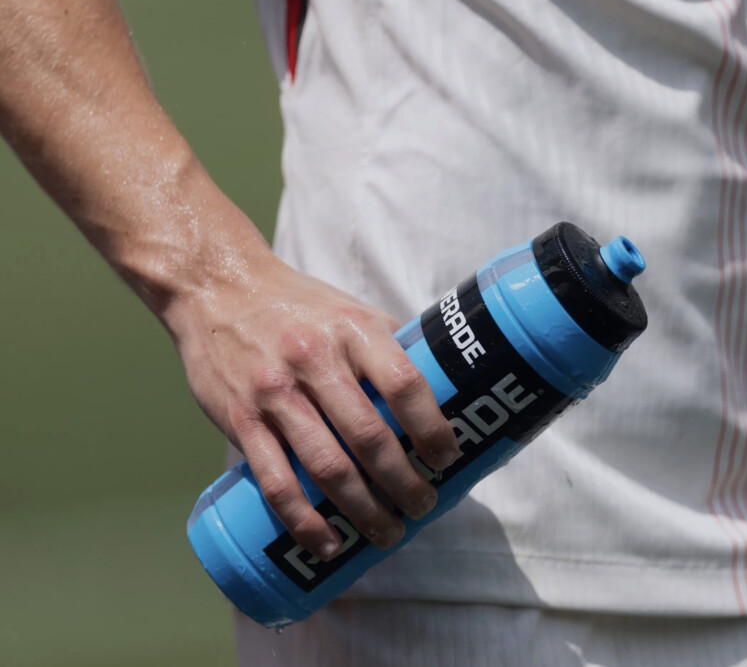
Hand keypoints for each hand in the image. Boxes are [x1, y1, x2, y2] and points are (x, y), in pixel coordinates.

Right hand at [167, 252, 459, 560]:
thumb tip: (441, 400)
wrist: (215, 287)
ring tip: (389, 533)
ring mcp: (275, 393)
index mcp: (353, 330)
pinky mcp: (241, 420)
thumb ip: (389, 351)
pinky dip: (305, 521)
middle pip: (370, 438)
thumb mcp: (351, 311)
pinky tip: (328, 543)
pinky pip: (276, 482)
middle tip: (424, 506)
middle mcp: (315, 360)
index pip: (405, 386)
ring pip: (328, 468)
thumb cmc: (298, 305)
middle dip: (404, 484)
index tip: (448, 459)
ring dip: (364, 510)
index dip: (432, 430)